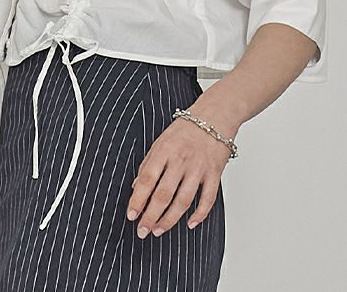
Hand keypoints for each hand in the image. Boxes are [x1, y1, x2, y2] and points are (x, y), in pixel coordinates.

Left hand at [126, 111, 233, 237]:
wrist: (215, 115)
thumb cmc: (186, 128)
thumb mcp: (161, 140)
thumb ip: (148, 163)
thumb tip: (136, 187)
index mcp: (164, 150)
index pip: (148, 179)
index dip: (138, 199)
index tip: (131, 215)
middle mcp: (181, 160)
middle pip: (164, 194)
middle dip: (151, 216)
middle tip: (142, 231)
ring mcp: (199, 168)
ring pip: (183, 201)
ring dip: (169, 220)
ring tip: (158, 230)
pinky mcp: (214, 174)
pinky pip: (207, 199)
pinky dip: (199, 214)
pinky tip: (189, 223)